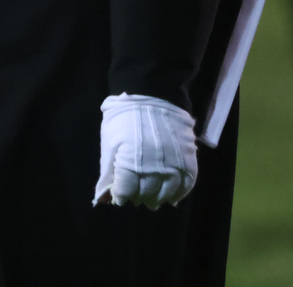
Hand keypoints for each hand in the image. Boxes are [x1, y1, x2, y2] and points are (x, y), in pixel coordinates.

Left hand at [94, 94, 198, 208]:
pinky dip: (179, 194)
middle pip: (146, 195)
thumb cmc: (125, 119)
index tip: (120, 191)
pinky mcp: (188, 159)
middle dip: (138, 197)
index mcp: (130, 163)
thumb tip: (104, 198)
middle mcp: (153, 168)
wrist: (153, 94)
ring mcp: (173, 164)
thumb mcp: (109, 143)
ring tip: (153, 199)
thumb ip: (108, 173)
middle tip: (136, 194)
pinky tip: (172, 196)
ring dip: (158, 199)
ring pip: (167, 194)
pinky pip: (186, 184)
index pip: (126, 193)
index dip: (121, 195)